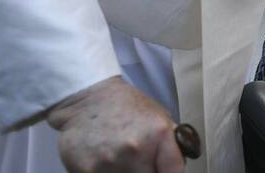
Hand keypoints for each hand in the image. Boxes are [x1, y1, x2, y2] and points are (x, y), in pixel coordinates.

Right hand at [47, 76, 183, 172]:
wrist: (86, 98)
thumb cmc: (127, 106)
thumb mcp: (159, 116)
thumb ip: (171, 144)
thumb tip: (177, 168)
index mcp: (159, 134)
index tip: (163, 171)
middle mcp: (136, 149)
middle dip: (147, 172)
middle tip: (140, 163)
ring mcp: (110, 162)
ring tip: (121, 159)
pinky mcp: (86, 170)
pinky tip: (104, 161)